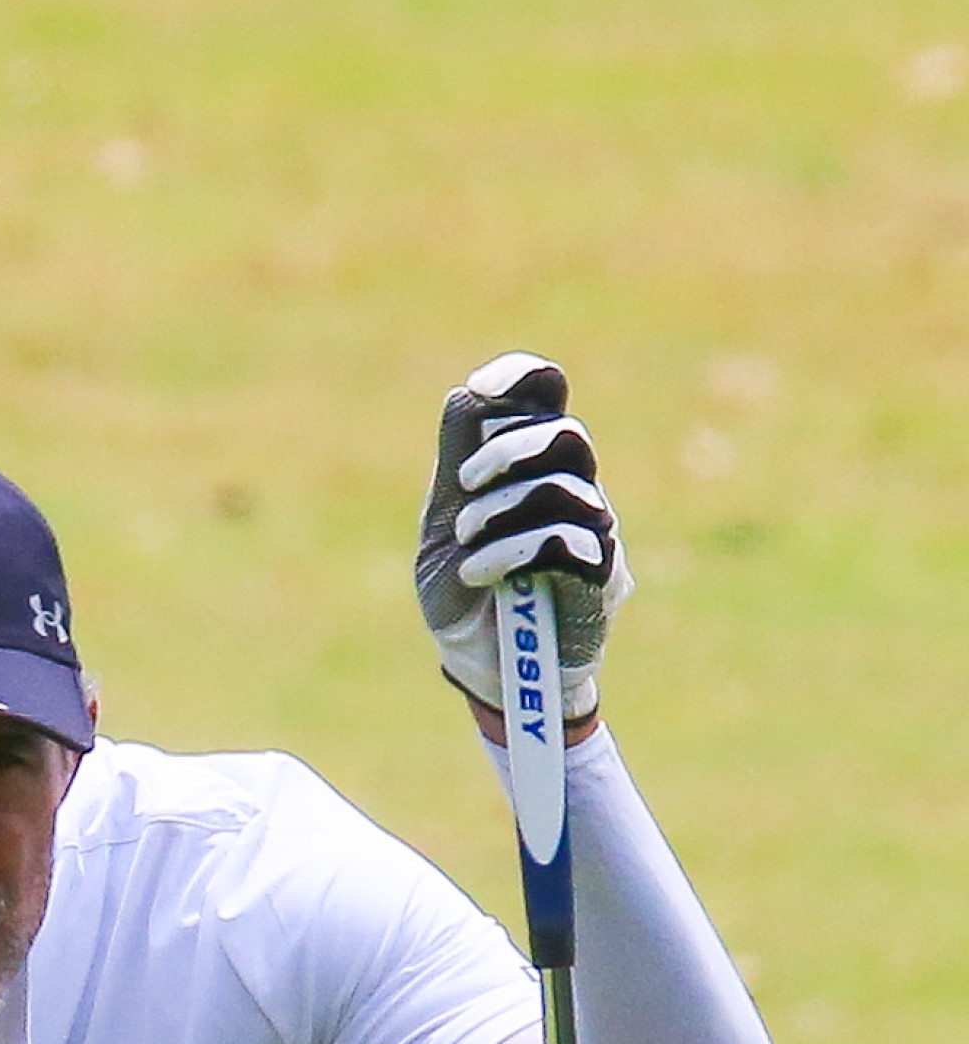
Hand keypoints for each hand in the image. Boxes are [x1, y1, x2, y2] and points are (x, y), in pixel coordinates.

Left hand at [415, 351, 632, 722]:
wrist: (484, 667)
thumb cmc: (464, 595)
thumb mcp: (443, 527)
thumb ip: (456, 465)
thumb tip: (467, 395)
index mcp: (531, 464)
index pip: (547, 396)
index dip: (523, 377)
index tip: (481, 390)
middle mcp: (572, 487)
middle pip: (566, 434)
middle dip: (509, 451)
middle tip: (467, 485)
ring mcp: (594, 531)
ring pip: (569, 487)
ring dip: (504, 508)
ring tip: (465, 541)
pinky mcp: (601, 580)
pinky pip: (575, 543)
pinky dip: (516, 551)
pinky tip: (479, 572)